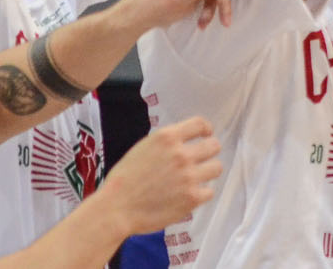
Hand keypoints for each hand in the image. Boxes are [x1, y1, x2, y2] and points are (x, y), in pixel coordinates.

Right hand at [97, 118, 222, 236]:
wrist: (116, 208)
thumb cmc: (124, 179)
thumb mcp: (143, 148)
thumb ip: (166, 144)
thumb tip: (184, 142)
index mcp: (167, 138)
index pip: (199, 124)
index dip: (206, 129)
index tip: (207, 134)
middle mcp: (181, 154)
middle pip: (214, 146)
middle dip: (208, 151)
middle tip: (201, 160)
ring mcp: (189, 176)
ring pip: (216, 168)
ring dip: (207, 172)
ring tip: (197, 178)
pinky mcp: (192, 198)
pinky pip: (209, 191)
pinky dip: (201, 194)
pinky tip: (190, 195)